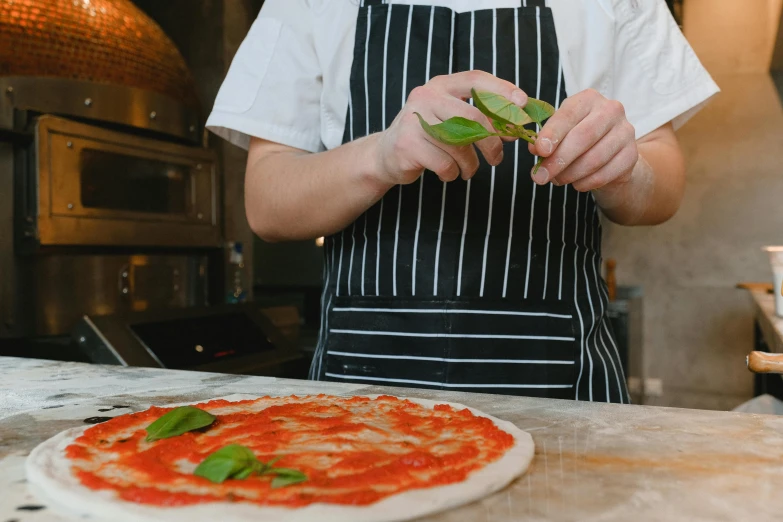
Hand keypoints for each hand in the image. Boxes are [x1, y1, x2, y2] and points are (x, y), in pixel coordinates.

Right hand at [370, 71, 527, 185]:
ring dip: (470, 164)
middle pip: (472, 117)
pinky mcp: (407, 145)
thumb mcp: (450, 118)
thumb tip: (514, 128)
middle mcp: (426, 97)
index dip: (502, 90)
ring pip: (459, 144)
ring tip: (468, 171)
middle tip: (497, 159)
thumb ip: (478, 117)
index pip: (476, 80)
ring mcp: (414, 120)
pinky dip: (452, 173)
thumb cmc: (427, 137)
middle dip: (492, 142)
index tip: (523, 105)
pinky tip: (449, 173)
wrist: (386, 155)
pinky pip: (444, 163)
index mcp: (440, 85)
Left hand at [528, 89, 638, 191]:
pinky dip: (586, 183)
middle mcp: (610, 110)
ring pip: (594, 159)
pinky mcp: (632, 154)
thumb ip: (545, 138)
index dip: (552, 133)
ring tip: (558, 180)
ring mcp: (625, 131)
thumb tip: (535, 148)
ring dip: (571, 174)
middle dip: (558, 160)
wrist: (610, 153)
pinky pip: (606, 173)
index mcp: (588, 99)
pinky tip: (576, 184)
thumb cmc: (577, 137)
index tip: (539, 150)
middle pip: (583, 137)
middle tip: (540, 177)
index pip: (568, 114)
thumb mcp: (559, 132)